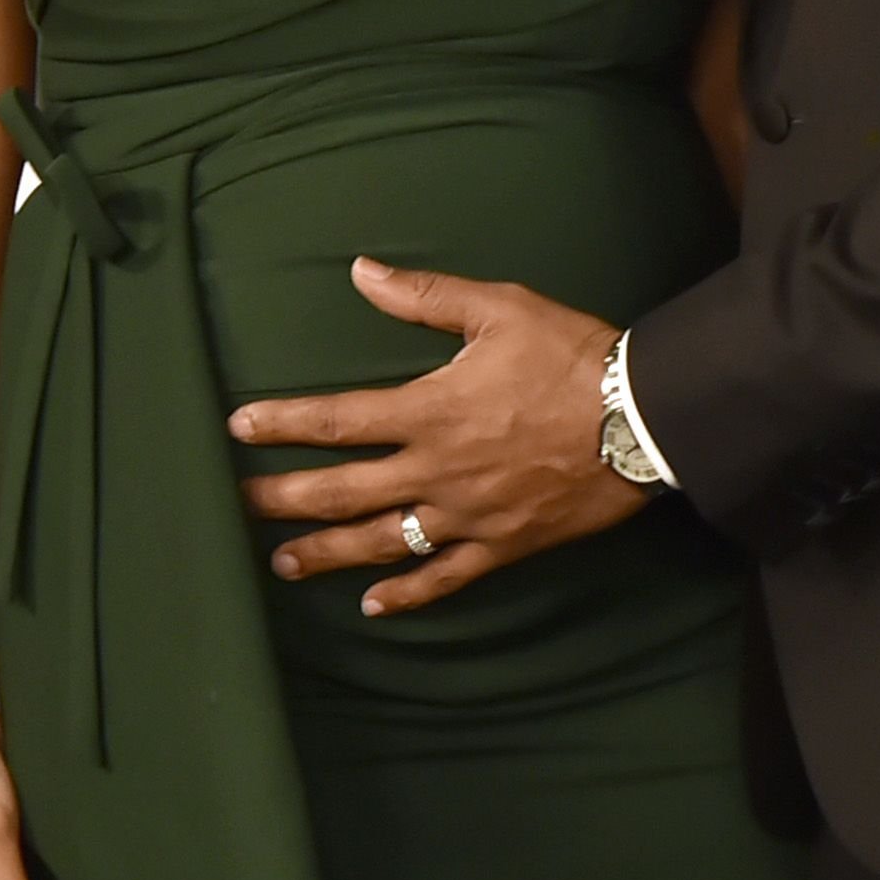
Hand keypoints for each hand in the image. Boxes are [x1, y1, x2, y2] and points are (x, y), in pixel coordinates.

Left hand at [229, 258, 648, 615]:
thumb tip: (359, 271)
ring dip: (328, 554)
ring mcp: (468, 515)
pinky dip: (408, 595)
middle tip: (238, 507)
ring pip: (383, 543)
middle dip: (284, 499)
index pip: (338, 419)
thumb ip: (424, 295)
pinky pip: (447, 578)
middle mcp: (437, 470)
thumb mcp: (499, 308)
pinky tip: (375, 607)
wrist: (641, 417)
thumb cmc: (571, 355)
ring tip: (283, 562)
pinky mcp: (503, 545)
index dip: (283, 424)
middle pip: (344, 491)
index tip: (238, 426)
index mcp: (431, 409)